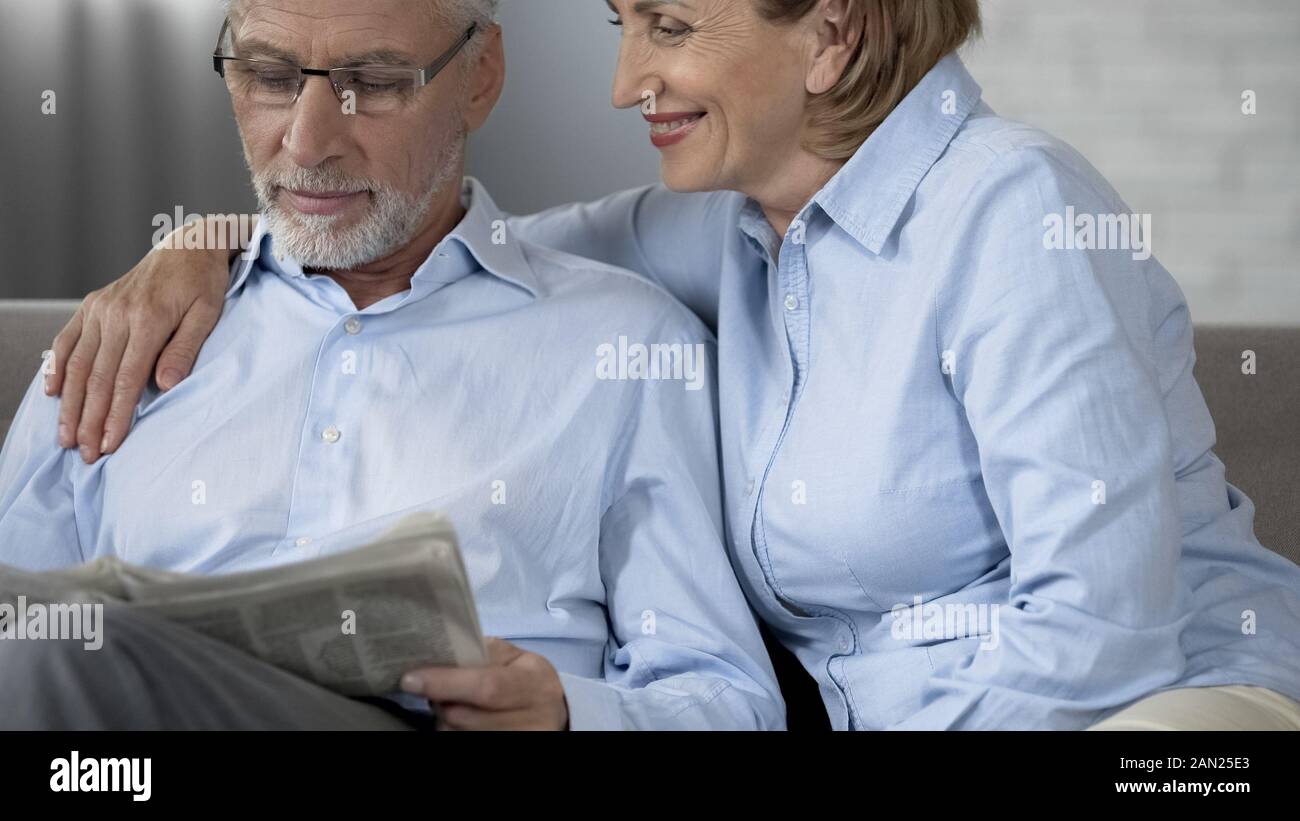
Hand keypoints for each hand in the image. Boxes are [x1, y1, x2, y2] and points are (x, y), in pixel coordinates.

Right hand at [47, 219, 238, 462]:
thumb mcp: (208, 314)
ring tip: (67, 436)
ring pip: (77, 364)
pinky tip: (52, 394)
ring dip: (70, 404)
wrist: (189, 246)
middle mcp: (116, 314)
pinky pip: (67, 340)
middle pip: (97, 378)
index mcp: (148, 319)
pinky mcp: (92, 305)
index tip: (110, 446)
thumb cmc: (203, 284)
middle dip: (89, 420)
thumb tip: (166, 386)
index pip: (126, 379)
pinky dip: (57, 367)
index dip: (116, 415)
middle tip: (85, 454)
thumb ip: (185, 349)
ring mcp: (100, 309)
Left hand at [401, 638, 568, 730]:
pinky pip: (463, 741)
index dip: (446, 683)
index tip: (411, 679)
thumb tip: (441, 654)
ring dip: (445, 717)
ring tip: (453, 700)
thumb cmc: (525, 677)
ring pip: (459, 733)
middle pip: (465, 716)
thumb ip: (483, 653)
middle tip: (431, 685)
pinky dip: (455, 729)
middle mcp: (532, 719)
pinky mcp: (505, 749)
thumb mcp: (515, 657)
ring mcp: (520, 739)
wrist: (551, 711)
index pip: (487, 686)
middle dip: (440, 700)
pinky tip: (461, 717)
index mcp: (534, 684)